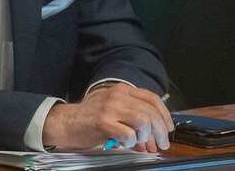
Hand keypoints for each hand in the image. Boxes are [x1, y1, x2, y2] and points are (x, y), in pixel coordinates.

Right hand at [41, 82, 171, 151]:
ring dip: (146, 136)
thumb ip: (134, 122)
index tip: (169, 128)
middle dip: (160, 130)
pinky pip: (128, 133)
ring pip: (143, 121)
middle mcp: (120, 95)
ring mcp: (111, 108)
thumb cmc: (91, 119)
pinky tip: (126, 144)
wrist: (65, 122)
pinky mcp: (103, 122)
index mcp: (124, 90)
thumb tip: (153, 140)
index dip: (164, 115)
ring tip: (141, 143)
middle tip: (162, 144)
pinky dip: (132, 141)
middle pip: (150, 111)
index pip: (153, 99)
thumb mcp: (115, 113)